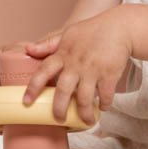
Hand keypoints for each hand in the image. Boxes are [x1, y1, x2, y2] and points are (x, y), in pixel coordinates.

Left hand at [23, 8, 130, 125]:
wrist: (120, 27)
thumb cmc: (92, 31)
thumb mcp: (68, 34)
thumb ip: (49, 44)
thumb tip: (28, 49)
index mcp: (64, 54)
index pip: (44, 71)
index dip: (33, 87)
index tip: (26, 102)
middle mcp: (76, 64)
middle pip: (63, 91)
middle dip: (59, 109)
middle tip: (59, 119)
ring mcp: (93, 70)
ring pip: (84, 99)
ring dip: (85, 114)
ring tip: (86, 121)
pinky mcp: (110, 75)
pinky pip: (105, 96)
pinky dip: (104, 105)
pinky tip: (103, 107)